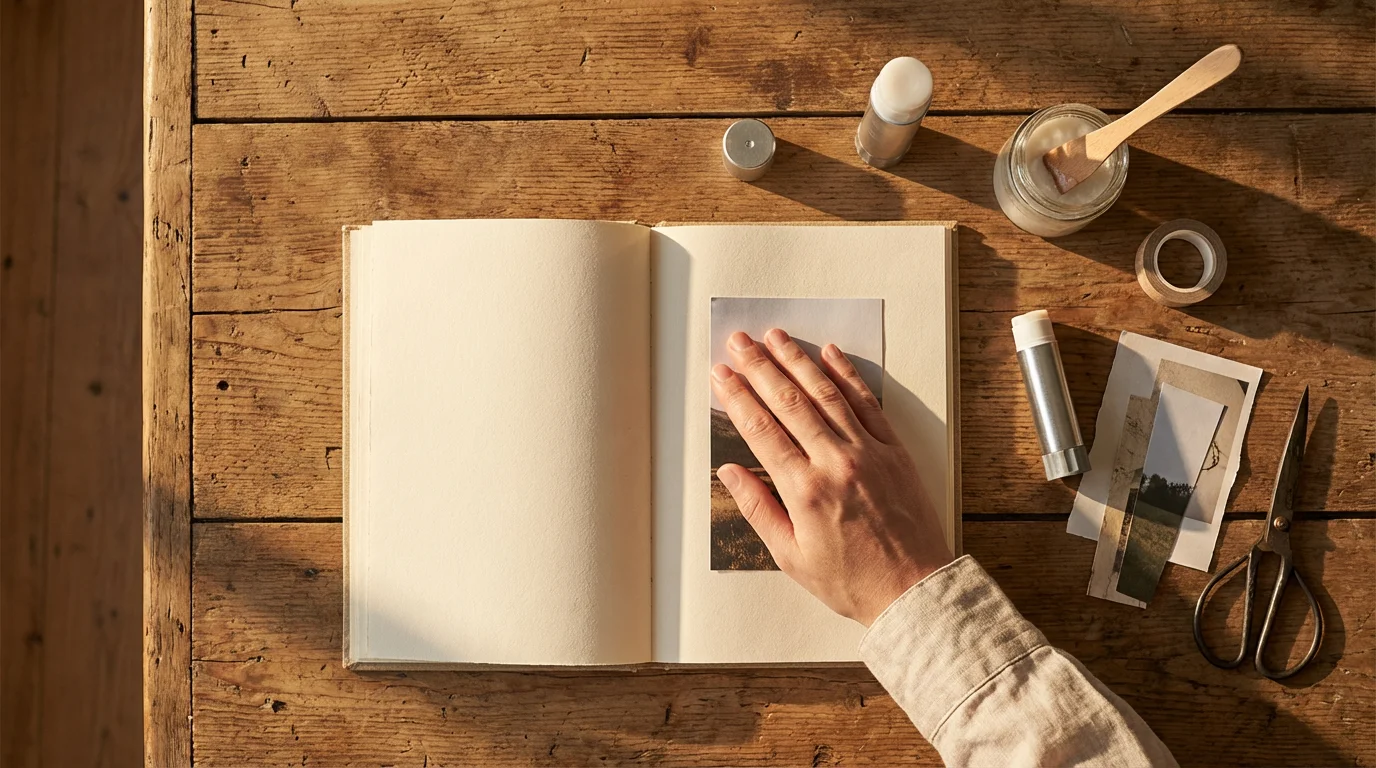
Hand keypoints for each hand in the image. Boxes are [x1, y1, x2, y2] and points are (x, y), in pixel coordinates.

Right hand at [711, 328, 952, 626]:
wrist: (914, 590)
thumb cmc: (852, 581)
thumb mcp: (791, 556)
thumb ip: (758, 509)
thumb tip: (729, 472)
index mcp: (805, 491)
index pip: (761, 430)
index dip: (737, 397)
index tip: (721, 374)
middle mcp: (835, 462)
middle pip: (788, 402)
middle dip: (759, 367)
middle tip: (738, 341)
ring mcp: (867, 452)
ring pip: (825, 394)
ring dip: (797, 360)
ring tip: (775, 336)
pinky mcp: (893, 450)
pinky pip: (867, 402)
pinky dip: (846, 375)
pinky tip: (828, 353)